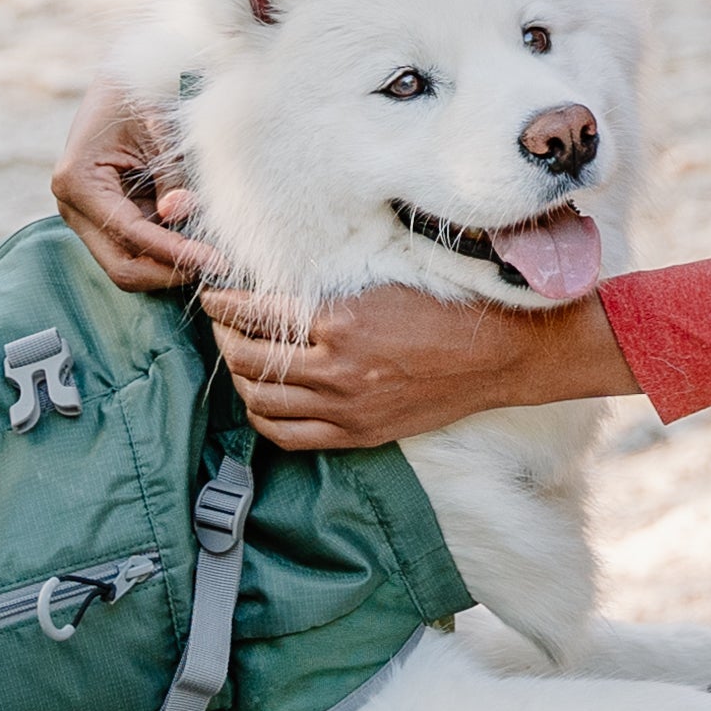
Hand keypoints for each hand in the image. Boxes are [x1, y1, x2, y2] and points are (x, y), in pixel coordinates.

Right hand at [52, 76, 216, 292]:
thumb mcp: (162, 125)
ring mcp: (88, 216)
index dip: (173, 253)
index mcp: (78, 179)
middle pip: (122, 267)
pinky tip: (203, 245)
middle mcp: (74, 205)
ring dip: (171, 267)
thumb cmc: (142, 90)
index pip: (130, 235)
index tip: (215, 261)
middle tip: (219, 270)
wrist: (126, 75)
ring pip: (130, 265)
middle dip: (170, 273)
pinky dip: (169, 252)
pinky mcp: (107, 217)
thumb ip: (171, 172)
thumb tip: (176, 213)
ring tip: (217, 259)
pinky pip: (139, 249)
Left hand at [202, 284, 634, 451]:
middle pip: (248, 359)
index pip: (254, 312)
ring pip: (261, 399)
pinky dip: (262, 416)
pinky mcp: (356, 434)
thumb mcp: (382, 277)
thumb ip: (328, 284)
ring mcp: (345, 409)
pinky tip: (261, 397)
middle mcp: (335, 370)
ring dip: (240, 376)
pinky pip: (287, 435)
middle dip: (224, 337)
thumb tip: (276, 275)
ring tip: (238, 356)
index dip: (224, 302)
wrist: (496, 354)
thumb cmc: (445, 305)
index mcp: (339, 322)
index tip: (214, 291)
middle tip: (220, 321)